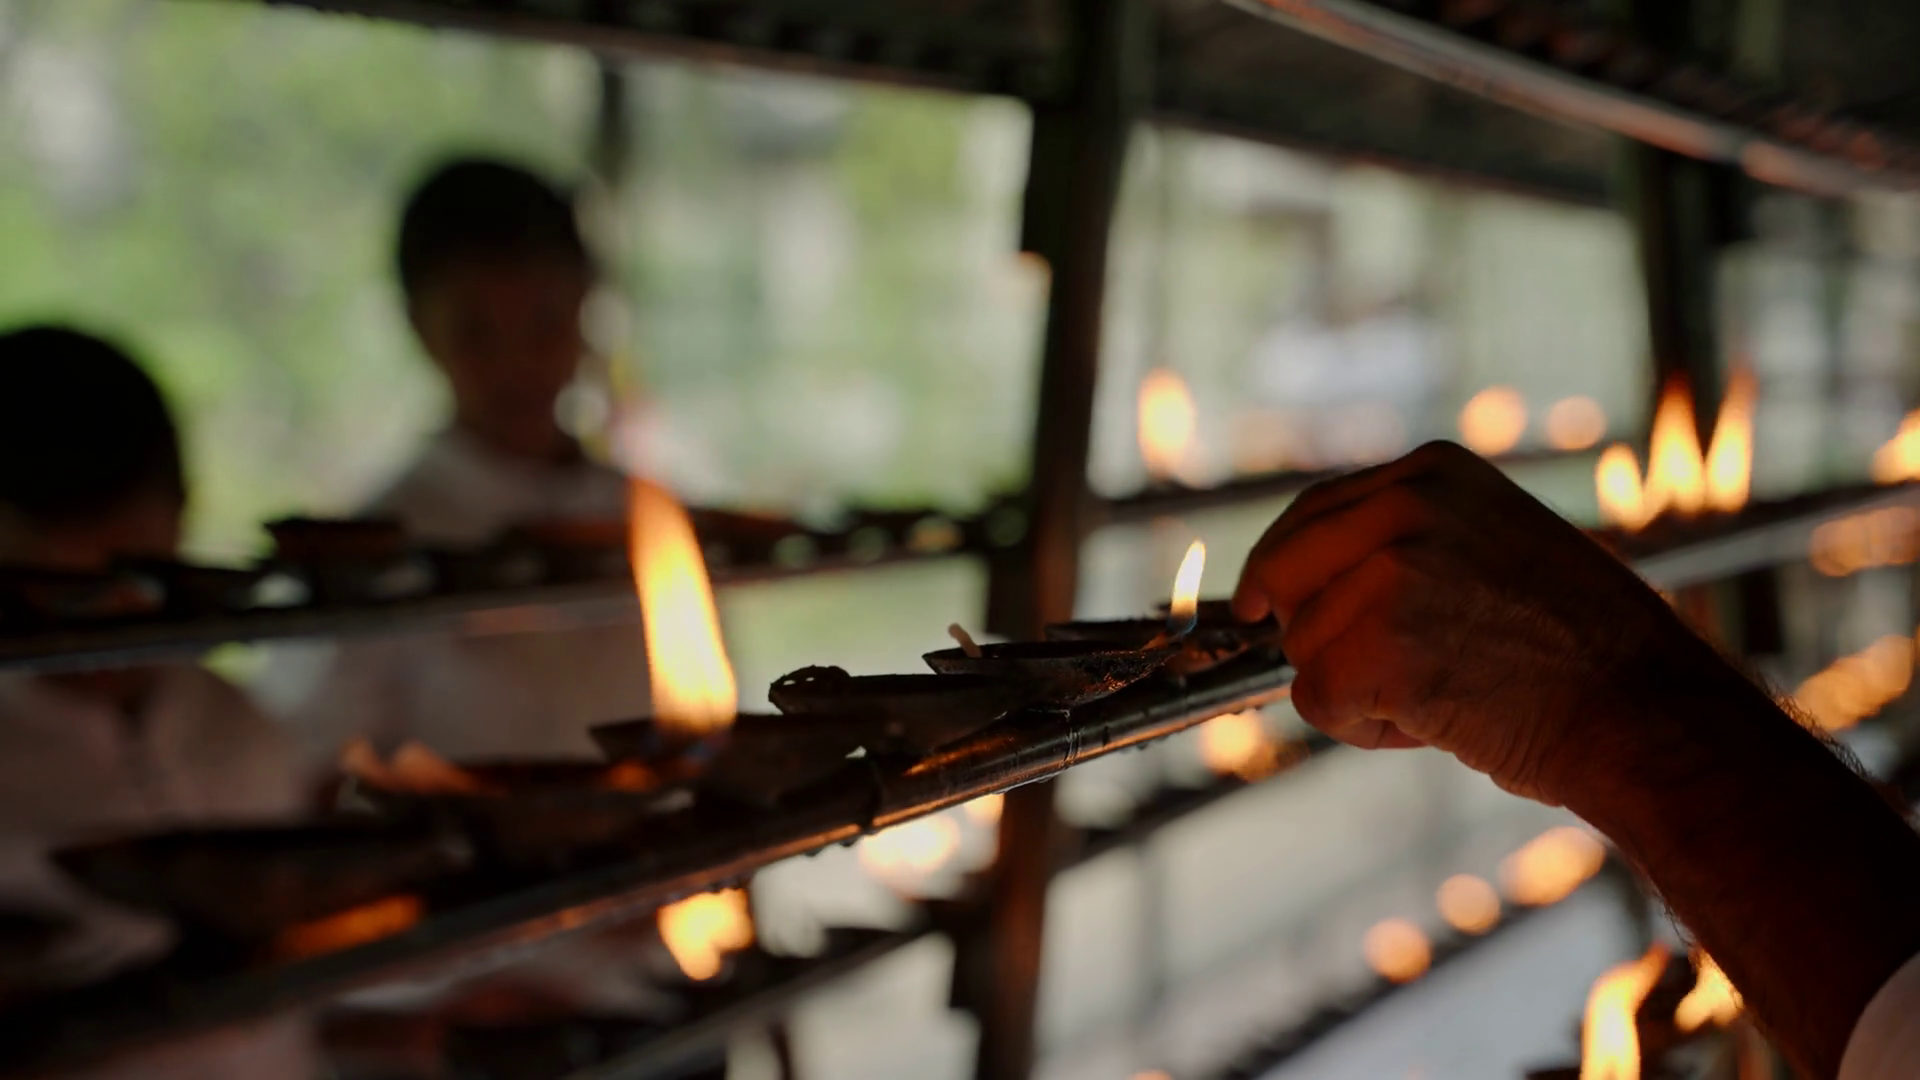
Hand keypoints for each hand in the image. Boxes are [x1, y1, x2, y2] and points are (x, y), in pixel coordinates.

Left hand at [1232, 441, 1720, 803]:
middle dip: (1308, 631)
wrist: (1644, 710)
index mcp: (1434, 472)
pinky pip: (1318, 702)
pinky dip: (1364, 728)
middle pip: (1283, 574)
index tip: (1259, 603)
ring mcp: (1391, 572)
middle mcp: (1407, 505)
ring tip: (1445, 693)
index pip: (1313, 513)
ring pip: (1302, 648)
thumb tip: (1304, 581)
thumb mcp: (1493, 547)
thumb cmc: (1578, 650)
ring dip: (1356, 688)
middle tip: (1365, 671)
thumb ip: (1409, 545)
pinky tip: (1434, 723)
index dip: (1282, 568)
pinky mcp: (1379, 646)